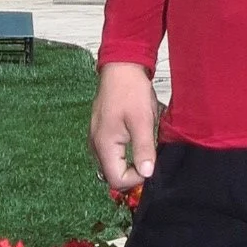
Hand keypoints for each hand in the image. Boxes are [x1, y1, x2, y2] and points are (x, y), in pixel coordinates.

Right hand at [90, 62, 161, 191]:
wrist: (121, 66)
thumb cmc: (130, 89)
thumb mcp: (143, 120)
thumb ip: (144, 149)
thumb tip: (147, 173)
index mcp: (104, 144)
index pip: (116, 180)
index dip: (136, 178)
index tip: (150, 164)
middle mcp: (96, 144)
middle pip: (112, 175)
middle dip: (132, 172)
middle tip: (149, 157)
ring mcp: (96, 138)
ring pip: (111, 164)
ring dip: (128, 163)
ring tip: (143, 146)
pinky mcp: (100, 131)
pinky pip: (111, 152)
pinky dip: (123, 153)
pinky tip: (135, 139)